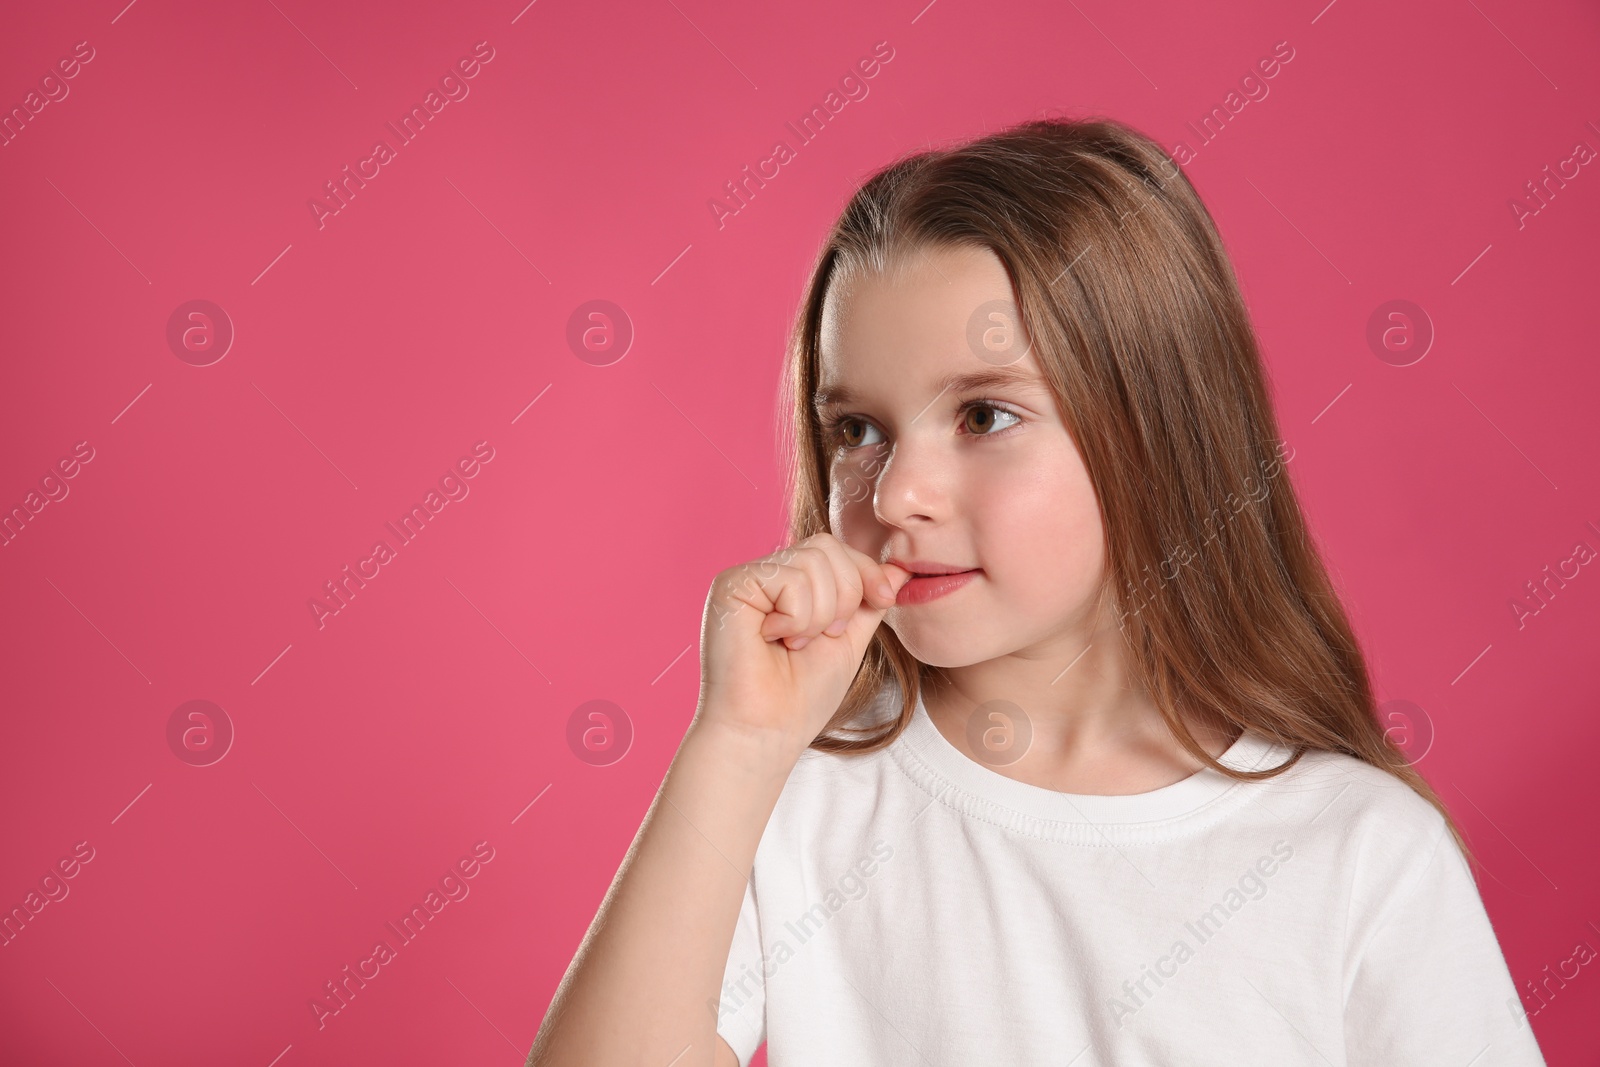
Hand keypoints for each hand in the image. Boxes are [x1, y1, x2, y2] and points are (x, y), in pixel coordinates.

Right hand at [695, 533, 911, 754]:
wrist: (767, 732)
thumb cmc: (801, 697)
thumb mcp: (849, 640)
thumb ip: (868, 601)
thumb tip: (900, 568)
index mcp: (789, 584)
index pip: (835, 548)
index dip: (866, 571)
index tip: (885, 601)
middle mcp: (765, 575)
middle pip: (826, 546)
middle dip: (846, 594)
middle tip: (827, 636)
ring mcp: (746, 578)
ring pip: (812, 561)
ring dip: (820, 614)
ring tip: (796, 644)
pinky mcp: (730, 586)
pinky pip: (789, 578)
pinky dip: (797, 617)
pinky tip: (774, 640)